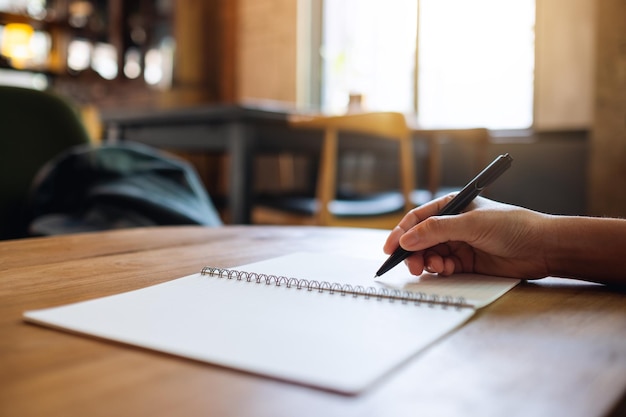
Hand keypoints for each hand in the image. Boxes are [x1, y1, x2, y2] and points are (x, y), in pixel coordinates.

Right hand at [383, 195, 551, 278]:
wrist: (543, 248)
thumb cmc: (512, 225)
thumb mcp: (470, 224)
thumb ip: (436, 231)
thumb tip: (406, 239)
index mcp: (452, 206)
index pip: (418, 218)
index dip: (401, 232)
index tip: (390, 248)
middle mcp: (453, 224)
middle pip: (420, 239)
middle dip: (413, 252)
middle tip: (412, 265)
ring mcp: (459, 244)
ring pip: (429, 254)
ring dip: (426, 262)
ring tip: (434, 267)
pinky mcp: (466, 262)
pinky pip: (442, 267)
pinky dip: (439, 270)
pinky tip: (446, 270)